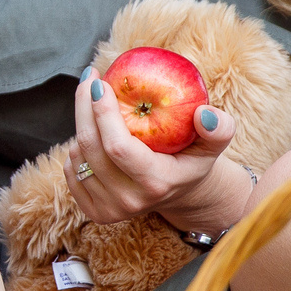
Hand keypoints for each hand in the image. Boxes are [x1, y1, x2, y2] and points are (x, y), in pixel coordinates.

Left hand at [68, 66, 243, 226]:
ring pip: (77, 157)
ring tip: (95, 105)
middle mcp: (130, 201)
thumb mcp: (213, 144)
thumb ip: (220, 128)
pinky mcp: (93, 212)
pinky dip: (76, 146)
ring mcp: (109, 210)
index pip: (118, 147)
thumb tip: (204, 113)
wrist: (179, 193)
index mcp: (157, 183)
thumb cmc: (193, 159)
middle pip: (91, 148)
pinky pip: (70, 170)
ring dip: (81, 124)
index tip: (100, 82)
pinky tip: (93, 133)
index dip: (103, 112)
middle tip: (90, 79)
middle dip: (84, 107)